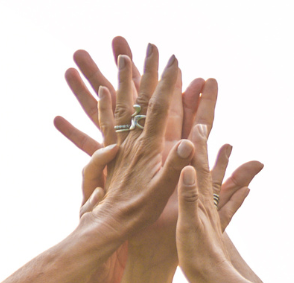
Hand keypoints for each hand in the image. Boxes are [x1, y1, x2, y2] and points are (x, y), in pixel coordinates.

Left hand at [60, 45, 255, 243]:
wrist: (110, 225)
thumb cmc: (140, 212)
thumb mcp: (165, 190)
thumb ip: (178, 165)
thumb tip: (191, 141)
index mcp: (149, 147)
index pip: (159, 107)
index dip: (167, 82)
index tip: (173, 60)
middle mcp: (132, 141)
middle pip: (138, 99)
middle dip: (145, 71)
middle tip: (149, 46)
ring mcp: (119, 146)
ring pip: (120, 105)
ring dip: (122, 80)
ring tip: (122, 57)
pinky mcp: (109, 155)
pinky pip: (105, 125)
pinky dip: (104, 105)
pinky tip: (103, 92)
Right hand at [175, 131, 250, 282]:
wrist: (212, 280)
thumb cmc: (197, 254)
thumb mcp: (187, 223)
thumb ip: (188, 196)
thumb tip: (189, 168)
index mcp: (199, 200)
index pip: (197, 166)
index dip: (197, 145)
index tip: (198, 122)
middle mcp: (208, 204)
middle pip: (210, 170)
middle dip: (210, 148)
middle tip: (209, 123)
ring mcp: (213, 216)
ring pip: (221, 184)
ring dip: (226, 166)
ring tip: (231, 147)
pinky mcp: (217, 229)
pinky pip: (231, 207)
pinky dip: (239, 195)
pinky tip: (248, 189)